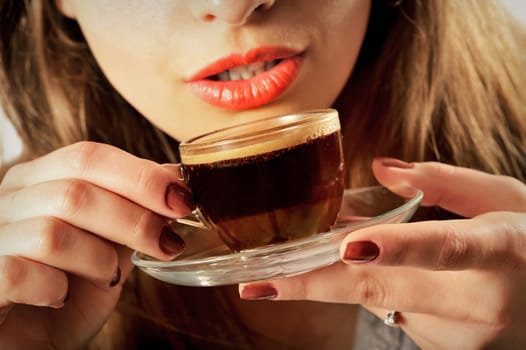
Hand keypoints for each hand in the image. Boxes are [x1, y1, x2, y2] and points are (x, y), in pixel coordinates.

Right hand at [0, 142, 192, 348]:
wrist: (35, 341)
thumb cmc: (73, 289)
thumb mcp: (111, 244)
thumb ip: (134, 209)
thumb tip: (173, 173)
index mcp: (38, 180)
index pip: (88, 157)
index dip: (141, 176)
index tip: (183, 199)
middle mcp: (7, 201)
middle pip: (76, 192)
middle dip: (135, 219)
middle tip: (168, 244)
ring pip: (53, 233)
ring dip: (99, 259)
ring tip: (108, 277)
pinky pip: (20, 273)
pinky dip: (55, 286)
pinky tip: (61, 295)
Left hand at [239, 158, 525, 349]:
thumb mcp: (504, 198)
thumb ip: (445, 182)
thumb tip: (380, 169)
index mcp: (499, 251)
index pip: (445, 247)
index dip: (397, 247)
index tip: (348, 244)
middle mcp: (478, 303)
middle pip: (381, 288)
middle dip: (313, 283)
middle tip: (257, 281)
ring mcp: (459, 337)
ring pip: (377, 299)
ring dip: (344, 273)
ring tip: (321, 253)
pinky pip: (392, 312)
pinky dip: (375, 287)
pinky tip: (379, 267)